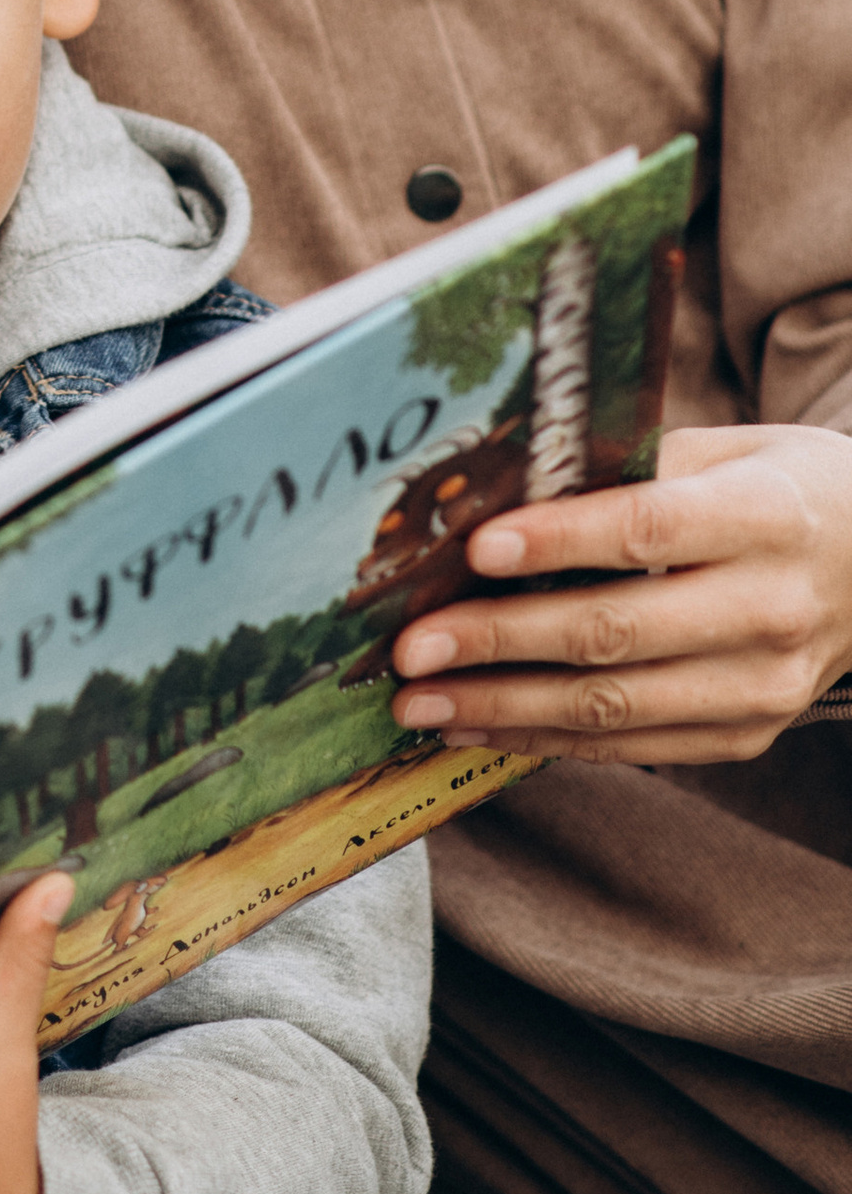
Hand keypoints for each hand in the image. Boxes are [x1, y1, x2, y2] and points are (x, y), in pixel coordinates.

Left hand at [390, 422, 851, 762]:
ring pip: (616, 706)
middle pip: (617, 633)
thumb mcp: (730, 446)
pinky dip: (546, 740)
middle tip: (412, 647)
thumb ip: (632, 461)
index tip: (475, 549)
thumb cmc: (782, 487)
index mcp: (768, 516)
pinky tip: (476, 726)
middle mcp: (771, 608)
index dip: (559, 541)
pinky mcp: (747, 733)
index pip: (649, 530)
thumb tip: (503, 474)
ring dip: (504, 708)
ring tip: (419, 703)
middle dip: (499, 643)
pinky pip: (634, 746)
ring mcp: (764, 685)